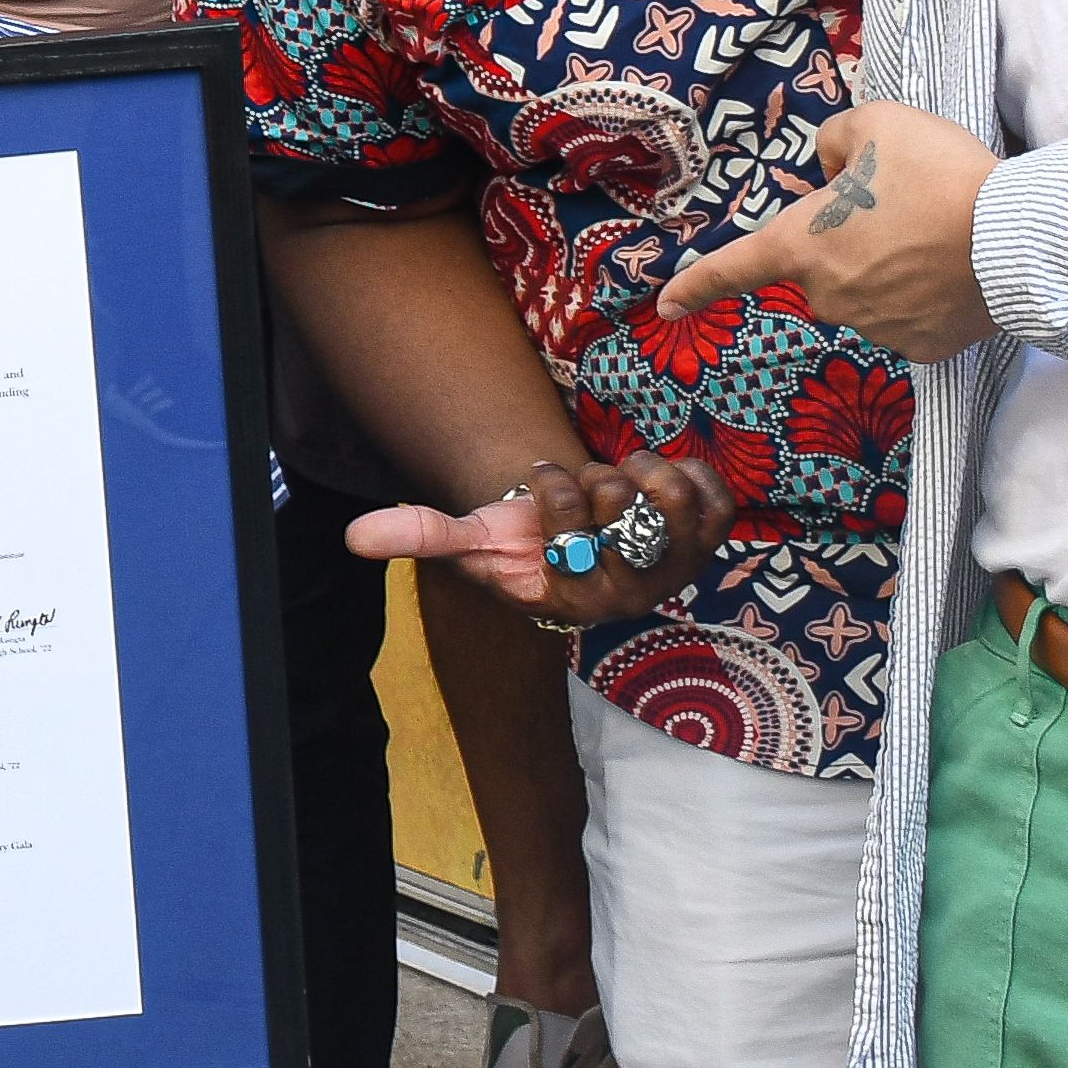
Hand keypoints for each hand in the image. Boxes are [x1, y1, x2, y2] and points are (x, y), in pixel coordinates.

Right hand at [349, 448, 740, 628]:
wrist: (588, 543)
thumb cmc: (526, 542)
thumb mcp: (474, 540)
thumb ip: (422, 536)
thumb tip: (353, 537)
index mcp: (575, 597)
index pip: (571, 533)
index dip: (555, 491)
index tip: (544, 481)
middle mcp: (635, 594)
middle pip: (624, 509)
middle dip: (595, 480)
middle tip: (588, 491)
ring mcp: (680, 567)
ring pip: (671, 495)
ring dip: (639, 470)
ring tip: (622, 483)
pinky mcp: (712, 540)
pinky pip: (713, 492)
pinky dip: (686, 471)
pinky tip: (658, 482)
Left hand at [651, 102, 1001, 364]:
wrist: (1017, 237)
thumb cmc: (936, 173)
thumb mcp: (876, 124)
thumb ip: (835, 140)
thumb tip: (832, 167)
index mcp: (801, 245)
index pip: (735, 266)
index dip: (697, 283)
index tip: (667, 304)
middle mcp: (829, 296)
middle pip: (823, 267)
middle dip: (849, 241)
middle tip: (903, 207)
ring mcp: (877, 328)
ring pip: (869, 292)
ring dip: (891, 268)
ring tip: (939, 234)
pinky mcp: (924, 347)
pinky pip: (912, 316)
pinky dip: (927, 296)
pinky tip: (956, 269)